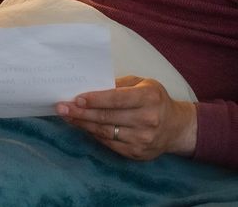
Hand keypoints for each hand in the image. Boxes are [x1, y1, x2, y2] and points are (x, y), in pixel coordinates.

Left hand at [55, 76, 197, 160]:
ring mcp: (143, 139)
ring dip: (83, 124)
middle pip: (107, 117)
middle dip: (81, 112)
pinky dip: (94, 135)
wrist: (176, 127)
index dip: (95, 99)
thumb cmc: (155, 100)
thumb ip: (119, 84)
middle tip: (61, 107)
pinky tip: (83, 127)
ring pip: (105, 132)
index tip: (76, 98)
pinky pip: (109, 144)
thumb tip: (92, 85)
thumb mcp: (143, 83)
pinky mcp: (137, 153)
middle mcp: (147, 119)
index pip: (116, 99)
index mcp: (149, 98)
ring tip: (67, 117)